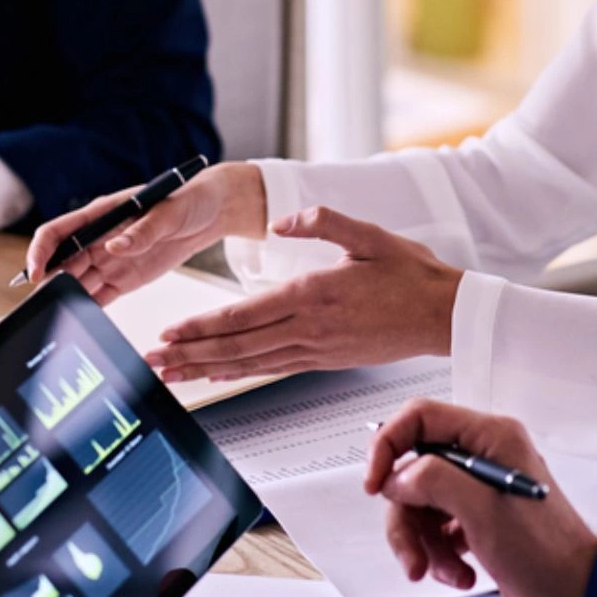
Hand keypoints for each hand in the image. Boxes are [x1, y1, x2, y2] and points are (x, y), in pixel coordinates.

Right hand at [24, 162, 265, 302]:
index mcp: (101, 214)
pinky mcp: (124, 280)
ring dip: (65, 299)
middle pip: (61, 263)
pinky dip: (88, 309)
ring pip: (76, 283)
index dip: (41, 252)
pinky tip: (81, 322)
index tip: (34, 273)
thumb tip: (114, 247)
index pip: (58, 232)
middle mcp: (98, 239)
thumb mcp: (169, 211)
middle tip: (40, 306)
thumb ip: (143, 230)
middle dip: (47, 283)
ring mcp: (109, 261)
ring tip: (56, 319)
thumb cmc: (188, 200)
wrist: (210, 214)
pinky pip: (99, 298)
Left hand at [143, 206, 460, 383]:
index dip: (202, 326)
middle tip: (152, 362)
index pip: (244, 315)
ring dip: (207, 369)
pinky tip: (218, 374)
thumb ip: (321, 221)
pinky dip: (240, 373)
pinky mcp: (324, 358)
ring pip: (250, 363)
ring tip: (172, 375)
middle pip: (237, 346)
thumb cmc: (411, 274)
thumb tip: (280, 221)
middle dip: (190, 355)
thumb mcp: (368, 234)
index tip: (170, 332)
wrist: (444, 315)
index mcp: (312, 294)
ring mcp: (316, 348)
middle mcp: (309, 328)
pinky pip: (272, 368)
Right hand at [365, 400, 596, 596]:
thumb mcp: (481, 511)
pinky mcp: (480, 521)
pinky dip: (441, 555)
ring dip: (424, 544)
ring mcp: (481, 491)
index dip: (388, 446)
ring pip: (422, 505)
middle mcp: (485, 457)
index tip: (374, 484)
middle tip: (413, 554)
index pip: (420, 418)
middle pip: (414, 470)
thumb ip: (432, 480)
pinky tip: (463, 574)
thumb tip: (398, 475)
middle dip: (407, 516)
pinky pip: (438, 530)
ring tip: (445, 571)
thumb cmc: (548, 555)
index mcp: (490, 437)